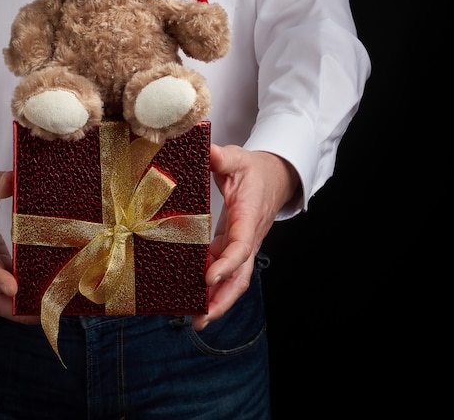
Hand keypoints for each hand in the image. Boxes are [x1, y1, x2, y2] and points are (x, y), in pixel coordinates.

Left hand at [192, 144, 298, 329]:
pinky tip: (195, 297)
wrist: (275, 177)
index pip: (241, 245)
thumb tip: (205, 149)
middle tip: (202, 317)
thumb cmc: (254, 169)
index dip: (226, 263)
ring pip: (235, 278)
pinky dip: (214, 287)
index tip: (208, 278)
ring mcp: (242, 244)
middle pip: (240, 274)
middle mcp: (248, 236)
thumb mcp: (238, 158)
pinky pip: (226, 270)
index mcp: (249, 215)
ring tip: (197, 319)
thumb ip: (222, 157)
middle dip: (223, 298)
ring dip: (218, 300)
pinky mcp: (234, 246)